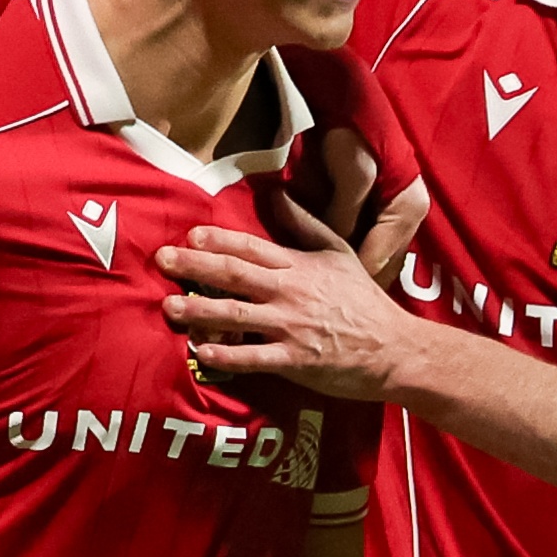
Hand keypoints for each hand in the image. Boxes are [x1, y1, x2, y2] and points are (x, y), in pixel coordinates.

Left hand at [157, 193, 417, 400]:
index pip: (251, 248)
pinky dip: (227, 354)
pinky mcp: (295, 361)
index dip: (218, 240)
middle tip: (163, 260)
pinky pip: (254, 357)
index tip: (189, 235)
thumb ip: (305, 225)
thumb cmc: (363, 301)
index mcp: (299, 265)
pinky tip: (202, 351)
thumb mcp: (339, 253)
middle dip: (195, 267)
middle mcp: (290, 292)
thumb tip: (277, 195)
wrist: (393, 348)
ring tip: (169, 307)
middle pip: (235, 275)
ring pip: (237, 314)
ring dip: (200, 309)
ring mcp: (291, 327)